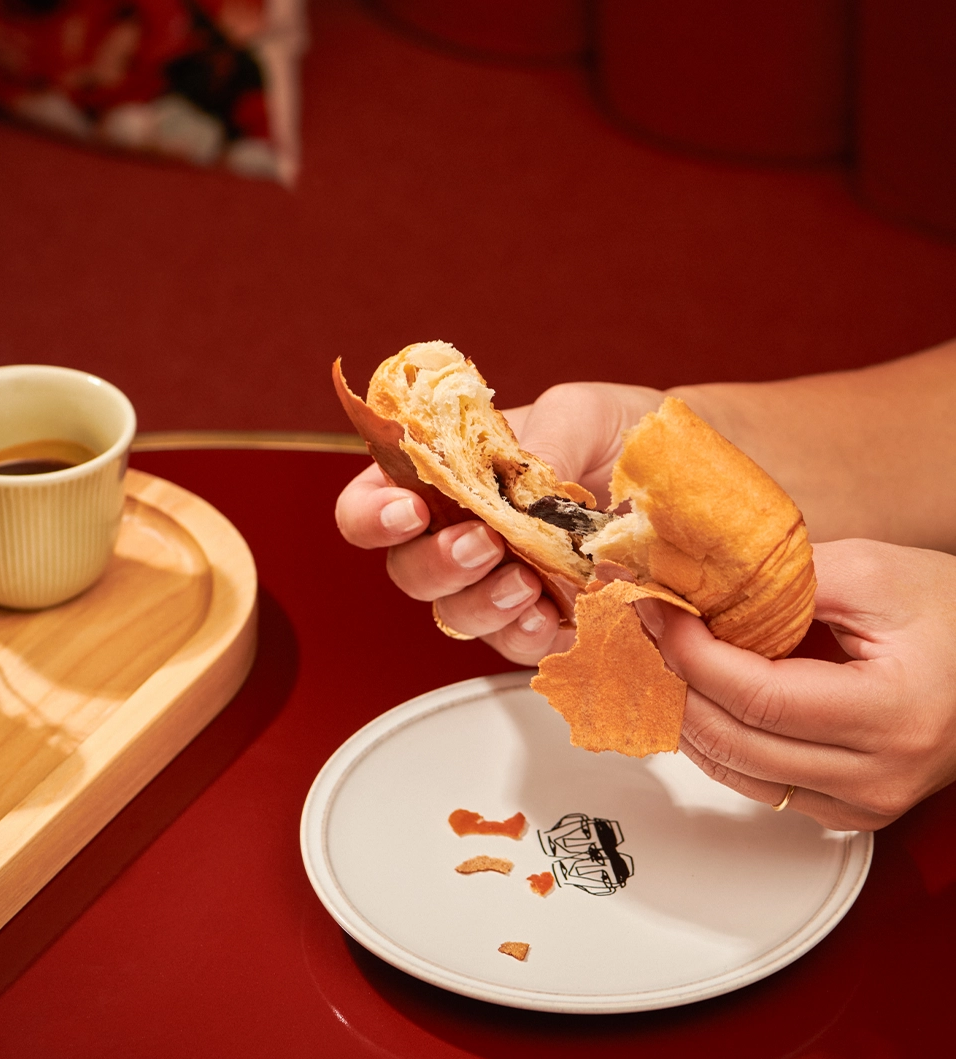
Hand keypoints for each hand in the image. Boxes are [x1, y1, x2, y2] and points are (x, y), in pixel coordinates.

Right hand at [334, 382, 663, 664]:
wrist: (686, 476)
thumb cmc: (622, 432)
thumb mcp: (583, 412)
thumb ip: (541, 440)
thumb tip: (517, 484)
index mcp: (447, 475)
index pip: (372, 503)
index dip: (372, 515)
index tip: (410, 510)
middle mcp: (461, 534)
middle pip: (406, 569)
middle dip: (436, 564)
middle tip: (483, 544)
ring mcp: (499, 584)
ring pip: (454, 614)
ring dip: (480, 604)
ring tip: (523, 582)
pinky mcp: (545, 623)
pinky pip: (515, 646)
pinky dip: (525, 636)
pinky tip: (546, 618)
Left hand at [637, 539, 955, 829]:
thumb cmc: (955, 615)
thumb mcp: (873, 572)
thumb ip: (785, 580)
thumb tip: (700, 583)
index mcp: (891, 715)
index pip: (758, 699)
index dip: (695, 654)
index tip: (662, 612)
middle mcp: (878, 775)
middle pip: (737, 742)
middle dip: (679, 680)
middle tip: (653, 627)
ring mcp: (864, 803)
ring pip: (737, 774)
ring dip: (690, 714)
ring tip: (669, 657)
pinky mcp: (849, 812)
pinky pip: (759, 788)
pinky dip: (720, 742)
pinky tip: (704, 698)